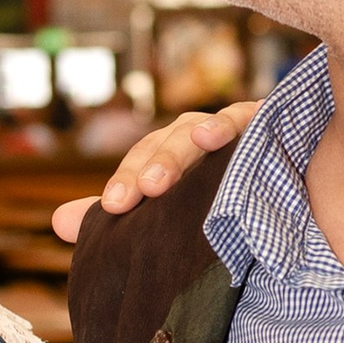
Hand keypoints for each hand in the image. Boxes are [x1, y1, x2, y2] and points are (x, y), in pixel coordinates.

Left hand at [51, 100, 263, 245]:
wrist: (284, 194)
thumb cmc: (219, 205)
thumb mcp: (167, 215)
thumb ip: (120, 218)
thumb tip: (59, 222)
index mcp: (169, 155)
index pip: (141, 161)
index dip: (125, 179)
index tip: (112, 207)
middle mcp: (193, 137)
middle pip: (164, 145)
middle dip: (149, 169)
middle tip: (139, 195)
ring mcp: (226, 128)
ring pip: (195, 132)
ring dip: (176, 153)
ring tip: (160, 181)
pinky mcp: (260, 122)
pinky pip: (242, 119)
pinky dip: (225, 125)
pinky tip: (209, 136)